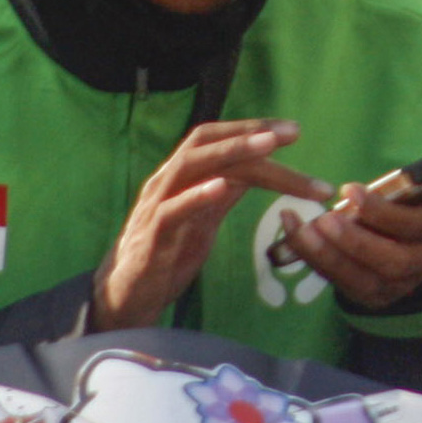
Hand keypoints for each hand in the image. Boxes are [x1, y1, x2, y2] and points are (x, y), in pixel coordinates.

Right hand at [92, 120, 330, 329]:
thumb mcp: (206, 217)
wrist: (129, 293)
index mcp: (181, 175)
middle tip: (292, 133)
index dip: (251, 130)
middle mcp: (167, 181)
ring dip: (231, 152)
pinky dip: (196, 195)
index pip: (214, 139)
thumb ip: (227, 192)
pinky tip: (221, 187)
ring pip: (189, 167)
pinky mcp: (152, 236)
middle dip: (249, 134)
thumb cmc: (169, 250)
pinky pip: (171, 210)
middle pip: (205, 144)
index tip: (292, 129)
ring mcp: (157, 205)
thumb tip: (259, 169)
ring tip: (267, 145)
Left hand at [278, 176, 421, 309]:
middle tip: (327, 216)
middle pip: (392, 257)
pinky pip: (341, 281)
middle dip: (357, 240)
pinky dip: (315, 259)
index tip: (350, 189)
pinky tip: (295, 232)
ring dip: (331, 253)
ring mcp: (398, 282)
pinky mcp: (371, 292)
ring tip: (305, 226)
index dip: (383, 213)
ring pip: (364, 274)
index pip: (416, 225)